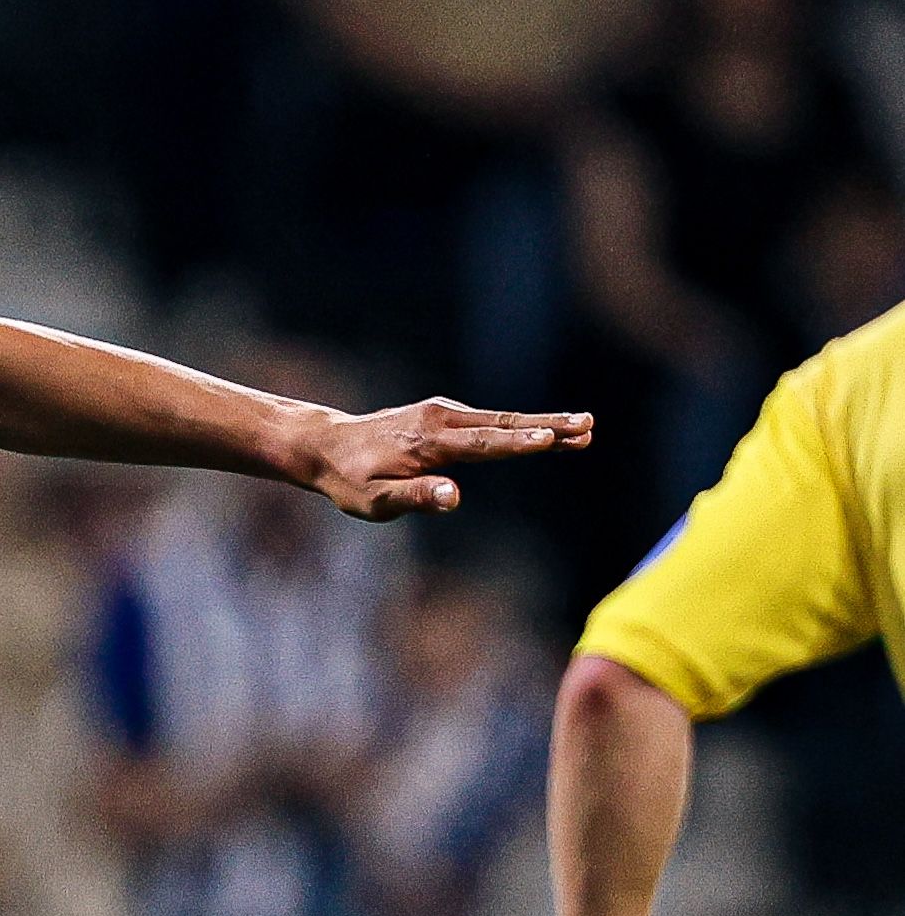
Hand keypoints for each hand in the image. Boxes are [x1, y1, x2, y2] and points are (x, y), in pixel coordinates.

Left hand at [301, 397, 592, 520]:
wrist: (328, 447)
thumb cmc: (351, 481)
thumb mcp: (375, 501)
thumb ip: (414, 497)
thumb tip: (454, 497)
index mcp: (427, 444)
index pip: (482, 445)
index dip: (517, 444)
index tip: (551, 440)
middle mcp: (440, 421)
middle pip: (502, 425)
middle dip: (547, 427)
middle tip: (588, 426)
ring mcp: (444, 414)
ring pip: (501, 420)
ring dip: (544, 424)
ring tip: (585, 428)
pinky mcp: (445, 416)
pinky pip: (491, 422)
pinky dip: (522, 426)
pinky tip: (548, 432)